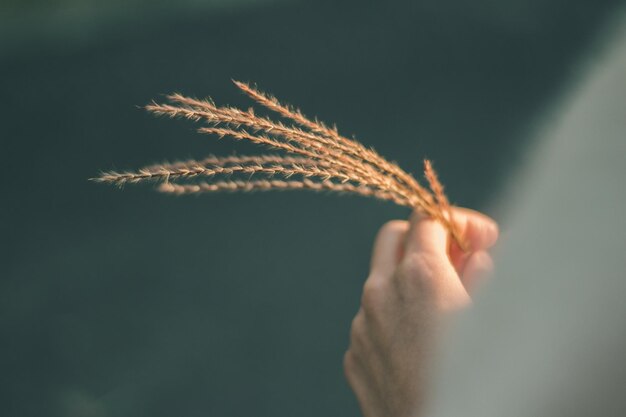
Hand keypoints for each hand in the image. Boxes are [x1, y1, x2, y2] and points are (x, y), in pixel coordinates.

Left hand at [344, 208, 498, 416]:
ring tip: (444, 311)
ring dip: (408, 282)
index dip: (458, 221)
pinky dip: (394, 319)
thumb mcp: (498, 319)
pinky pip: (371, 322)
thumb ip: (481, 274)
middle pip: (393, 237)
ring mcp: (362, 327)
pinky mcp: (354, 357)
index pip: (427, 218)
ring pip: (380, 282)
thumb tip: (474, 257)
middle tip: (457, 260)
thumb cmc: (482, 384)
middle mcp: (380, 294)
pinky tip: (421, 348)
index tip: (481, 238)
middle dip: (424, 238)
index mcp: (419, 276)